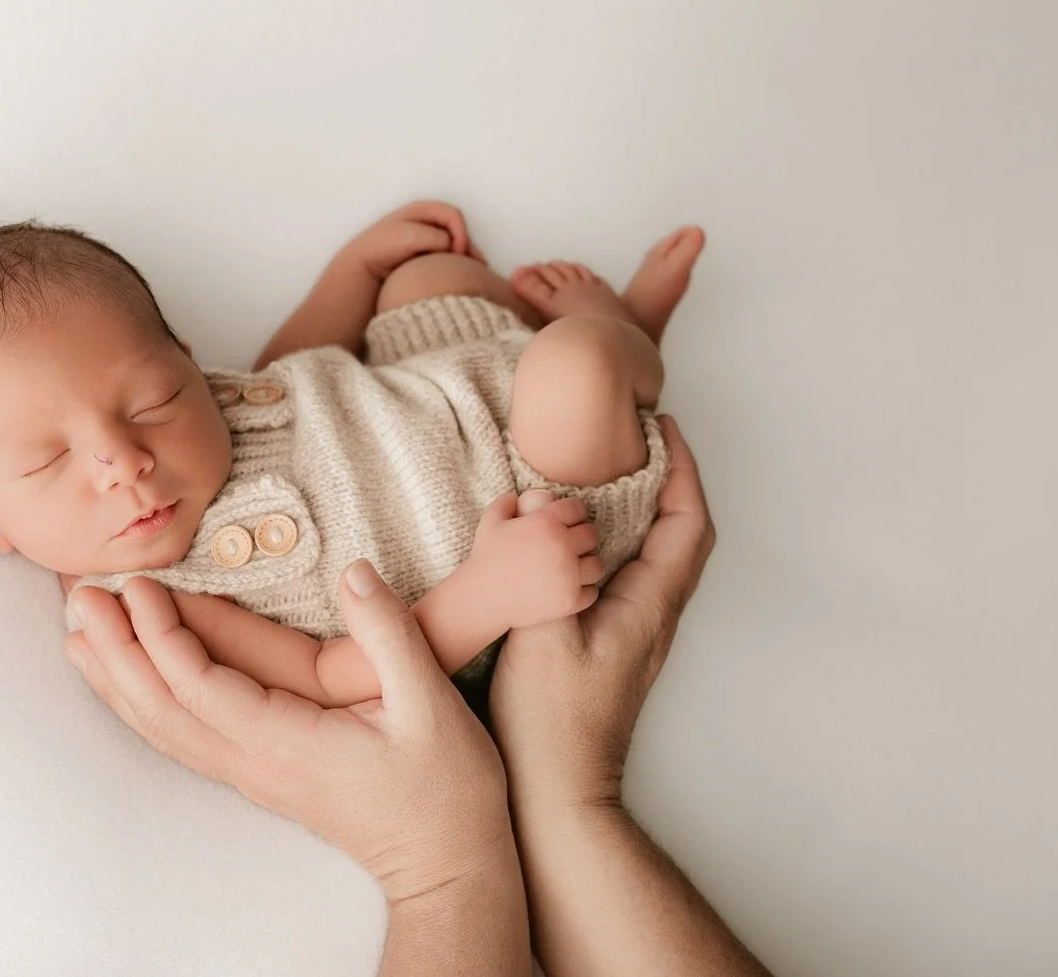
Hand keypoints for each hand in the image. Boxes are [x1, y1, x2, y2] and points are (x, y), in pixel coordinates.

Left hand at [62, 560, 515, 903]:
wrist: (444, 865)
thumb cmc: (444, 791)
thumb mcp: (432, 706)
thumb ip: (390, 634)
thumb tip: (354, 572)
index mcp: (287, 742)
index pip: (199, 686)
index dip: (160, 635)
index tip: (137, 586)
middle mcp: (254, 762)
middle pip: (161, 707)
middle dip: (116, 649)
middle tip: (80, 595)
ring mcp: (250, 772)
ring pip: (162, 727)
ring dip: (117, 678)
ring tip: (80, 632)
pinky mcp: (256, 773)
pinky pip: (181, 737)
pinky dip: (143, 704)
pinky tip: (128, 681)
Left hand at [342, 200, 486, 281]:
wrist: (364, 265)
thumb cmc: (383, 246)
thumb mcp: (411, 236)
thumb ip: (436, 237)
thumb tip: (452, 247)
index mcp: (424, 210)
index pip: (454, 215)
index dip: (460, 232)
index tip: (457, 252)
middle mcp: (428, 222)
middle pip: (458, 230)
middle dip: (467, 247)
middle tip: (474, 267)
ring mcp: (428, 239)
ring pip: (455, 245)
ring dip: (465, 258)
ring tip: (476, 275)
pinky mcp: (426, 255)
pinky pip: (447, 257)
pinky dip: (457, 265)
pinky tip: (464, 277)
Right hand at [463, 491, 604, 629]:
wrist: (482, 598)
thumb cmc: (485, 558)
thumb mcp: (490, 521)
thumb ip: (506, 502)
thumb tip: (517, 497)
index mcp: (546, 522)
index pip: (577, 509)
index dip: (573, 513)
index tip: (567, 522)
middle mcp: (562, 546)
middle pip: (592, 535)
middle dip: (583, 538)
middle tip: (572, 546)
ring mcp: (568, 575)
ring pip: (597, 564)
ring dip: (587, 565)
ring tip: (575, 568)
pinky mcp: (570, 600)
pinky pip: (591, 591)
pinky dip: (583, 590)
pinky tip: (569, 587)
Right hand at [490, 416, 715, 808]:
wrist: (558, 792)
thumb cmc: (551, 722)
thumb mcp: (539, 634)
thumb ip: (541, 566)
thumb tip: (534, 505)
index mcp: (649, 607)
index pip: (687, 523)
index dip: (683, 471)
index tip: (661, 430)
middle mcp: (655, 617)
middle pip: (682, 535)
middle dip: (668, 481)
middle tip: (634, 442)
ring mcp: (638, 634)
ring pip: (658, 556)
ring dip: (645, 510)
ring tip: (607, 475)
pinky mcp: (615, 646)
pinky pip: (632, 577)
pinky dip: (619, 542)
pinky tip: (580, 540)